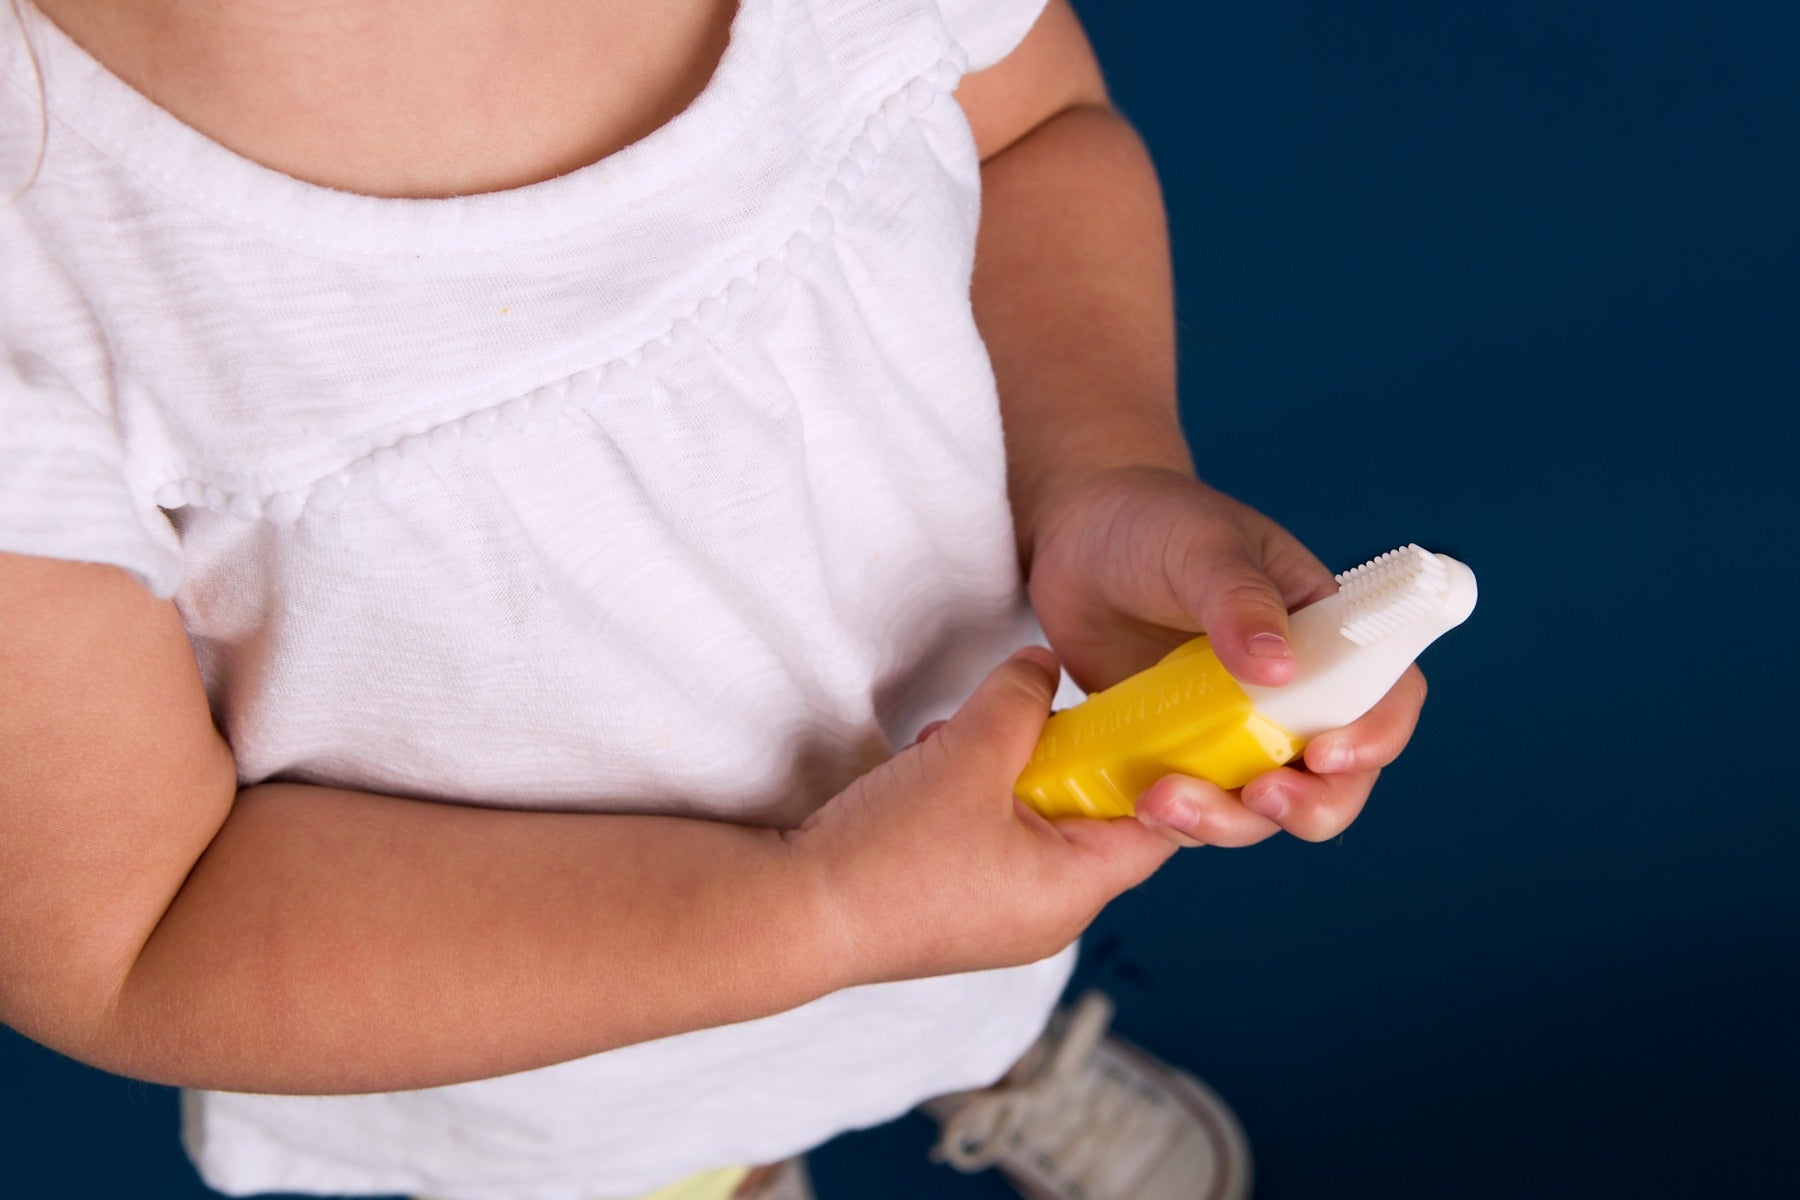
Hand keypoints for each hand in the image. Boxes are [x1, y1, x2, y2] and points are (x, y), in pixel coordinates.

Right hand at [785, 648, 1176, 985]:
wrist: (794, 914)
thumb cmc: (888, 856)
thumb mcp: (969, 754)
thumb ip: (1019, 699)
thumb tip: (1043, 666)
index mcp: (1073, 892)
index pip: (1156, 828)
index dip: (1154, 766)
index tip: (1138, 715)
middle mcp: (1049, 916)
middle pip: (1090, 817)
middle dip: (1056, 755)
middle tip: (1025, 718)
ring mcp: (1002, 917)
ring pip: (1034, 821)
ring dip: (1001, 770)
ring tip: (956, 745)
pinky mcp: (960, 908)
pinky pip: (992, 839)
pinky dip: (970, 798)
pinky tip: (928, 772)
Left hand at [1024, 466, 1427, 847]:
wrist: (1075, 537)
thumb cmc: (1155, 523)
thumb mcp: (1203, 547)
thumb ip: (1240, 600)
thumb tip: (1280, 669)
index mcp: (1324, 636)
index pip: (1385, 696)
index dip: (1374, 736)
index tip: (1324, 754)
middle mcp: (1292, 695)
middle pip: (1334, 779)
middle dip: (1309, 806)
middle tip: (1257, 800)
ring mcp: (1233, 730)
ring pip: (1261, 807)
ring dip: (1228, 822)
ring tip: (1168, 802)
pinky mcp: (1179, 752)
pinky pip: (1196, 804)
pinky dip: (1177, 819)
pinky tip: (1141, 804)